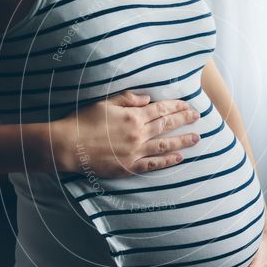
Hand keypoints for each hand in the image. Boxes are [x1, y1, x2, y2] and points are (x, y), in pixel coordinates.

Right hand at [49, 90, 200, 176]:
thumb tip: (147, 99)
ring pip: (165, 145)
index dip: (176, 106)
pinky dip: (168, 161)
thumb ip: (128, 99)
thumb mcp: (105, 103)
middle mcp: (138, 133)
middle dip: (184, 120)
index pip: (161, 109)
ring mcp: (135, 151)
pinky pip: (153, 164)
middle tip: (197, 117)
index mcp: (133, 116)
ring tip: (196, 138)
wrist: (69, 145)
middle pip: (167, 125)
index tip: (188, 105)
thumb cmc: (83, 121)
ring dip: (182, 141)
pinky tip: (179, 158)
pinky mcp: (130, 167)